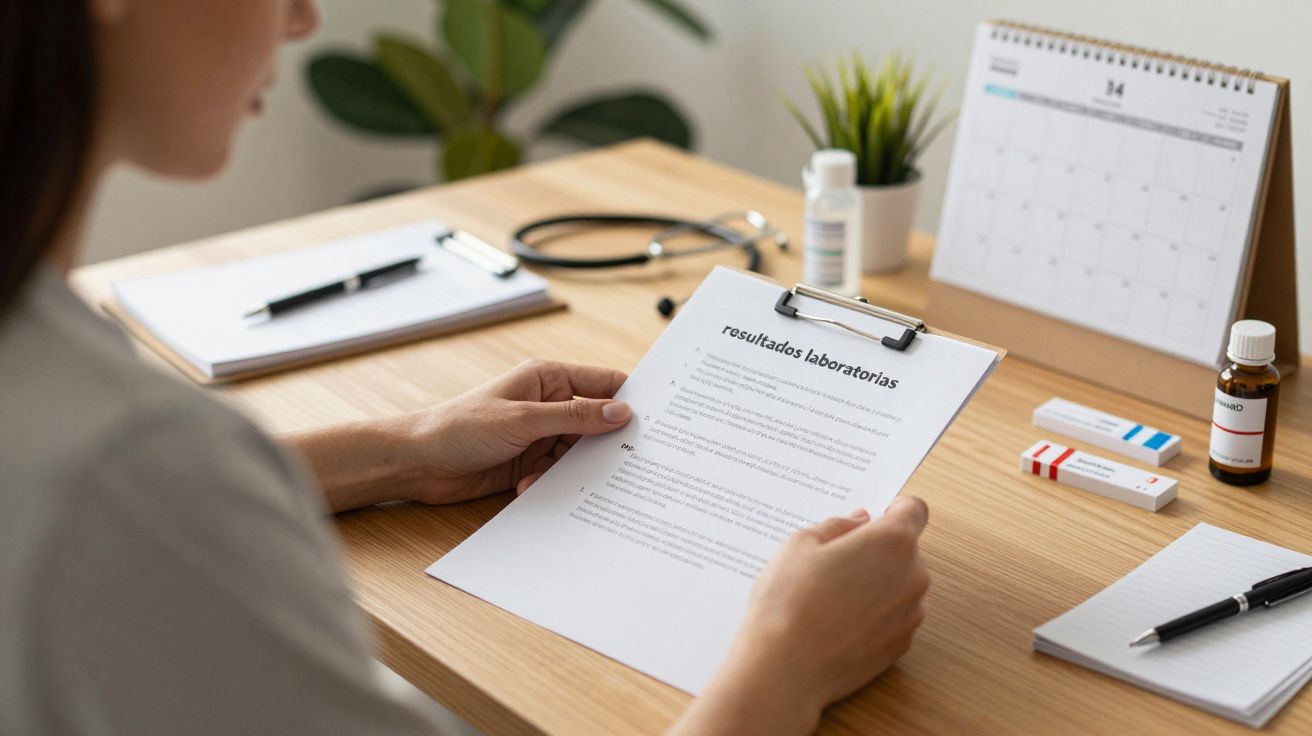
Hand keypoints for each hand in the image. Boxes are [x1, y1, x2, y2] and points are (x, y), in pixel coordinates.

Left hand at [405, 359, 630, 502]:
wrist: (418, 462)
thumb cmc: (461, 427)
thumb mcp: (523, 420)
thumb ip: (575, 417)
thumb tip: (622, 413)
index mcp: (548, 378)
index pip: (604, 382)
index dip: (630, 399)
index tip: (656, 420)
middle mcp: (548, 404)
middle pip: (596, 422)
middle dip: (603, 444)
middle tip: (623, 464)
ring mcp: (539, 434)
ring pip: (577, 453)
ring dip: (568, 469)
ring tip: (548, 475)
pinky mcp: (529, 461)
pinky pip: (557, 472)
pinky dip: (548, 482)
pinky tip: (526, 485)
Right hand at [668, 497, 929, 735]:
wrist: (786, 668)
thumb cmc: (790, 601)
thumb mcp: (801, 544)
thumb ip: (837, 526)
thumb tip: (858, 522)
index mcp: (892, 542)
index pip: (914, 510)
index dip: (894, 508)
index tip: (874, 516)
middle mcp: (912, 576)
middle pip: (905, 550)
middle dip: (876, 550)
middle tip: (834, 560)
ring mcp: (910, 615)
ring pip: (899, 585)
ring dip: (876, 583)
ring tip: (831, 595)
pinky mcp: (900, 646)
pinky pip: (893, 617)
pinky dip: (873, 614)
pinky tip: (837, 622)